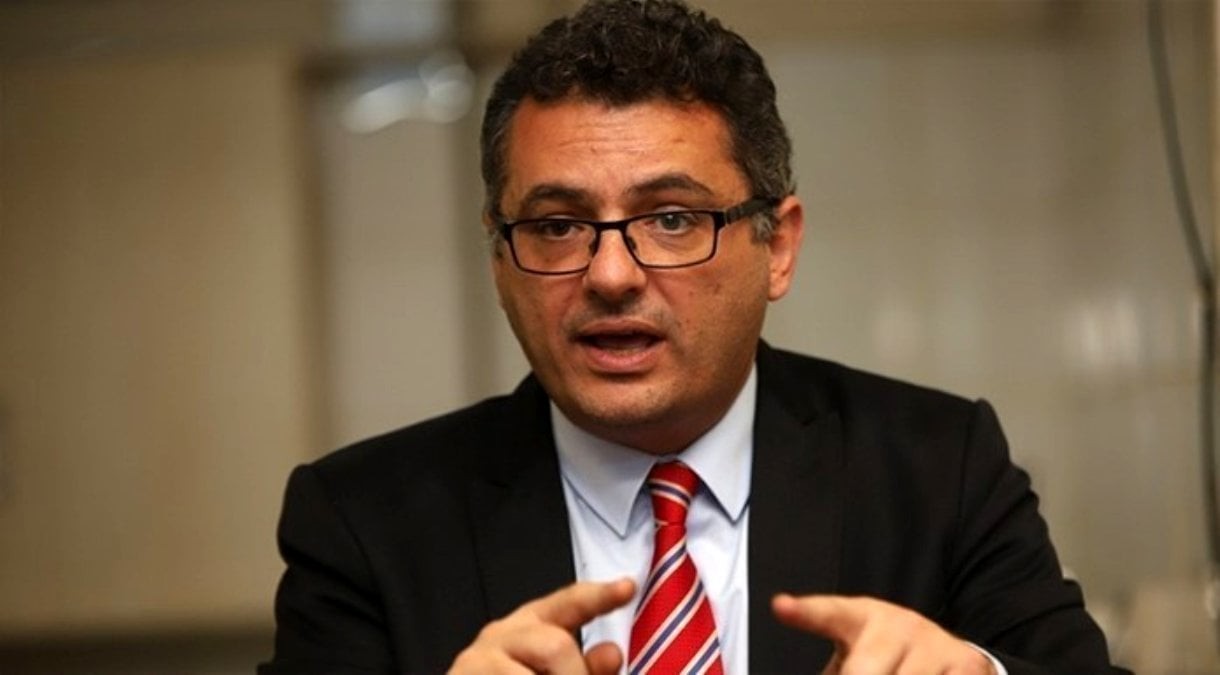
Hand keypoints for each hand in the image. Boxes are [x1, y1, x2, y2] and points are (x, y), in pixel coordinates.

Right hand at [448, 578, 635, 674]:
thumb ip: (585, 668)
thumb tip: (612, 653)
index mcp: (531, 628)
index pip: (569, 603)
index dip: (599, 596)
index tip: (627, 587)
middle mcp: (502, 635)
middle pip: (557, 646)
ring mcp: (478, 658)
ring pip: (534, 669)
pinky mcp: (463, 674)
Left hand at [772, 594, 995, 674]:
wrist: (953, 657)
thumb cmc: (886, 661)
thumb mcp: (855, 658)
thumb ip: (833, 671)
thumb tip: (816, 656)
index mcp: (860, 618)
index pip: (828, 615)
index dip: (804, 612)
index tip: (781, 606)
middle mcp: (897, 624)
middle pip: (864, 672)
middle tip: (870, 670)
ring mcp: (934, 642)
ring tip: (898, 674)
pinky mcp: (968, 664)